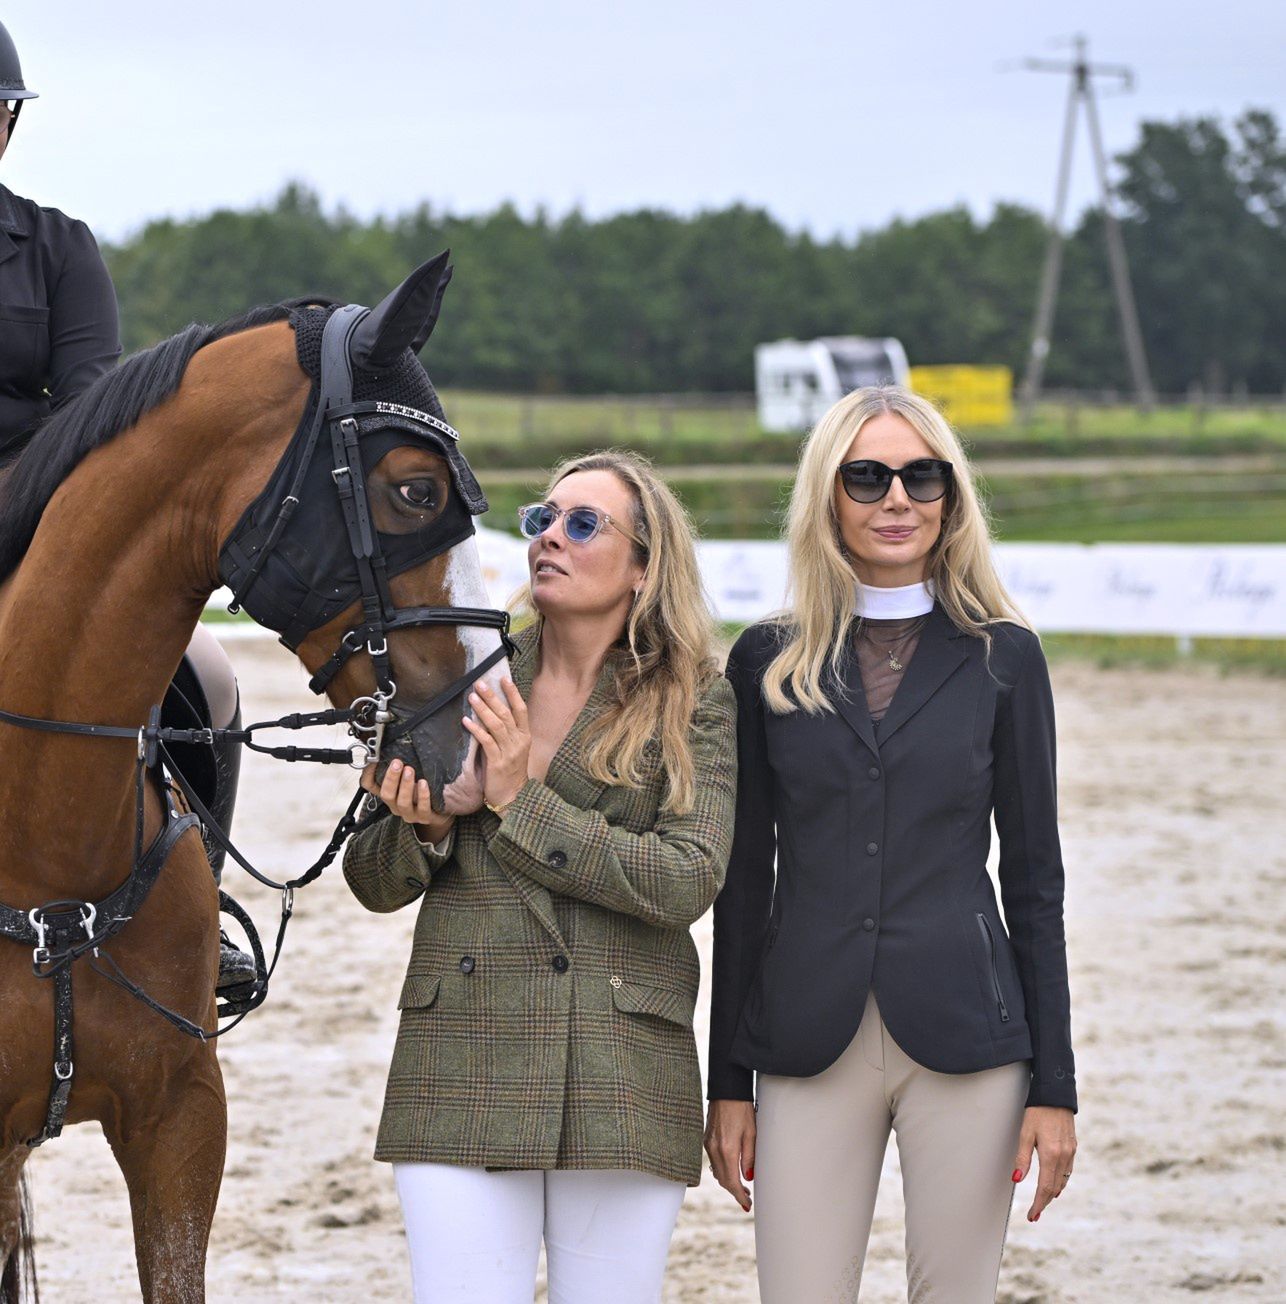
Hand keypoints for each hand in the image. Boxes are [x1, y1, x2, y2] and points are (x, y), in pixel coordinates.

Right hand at [361, 760, 453, 843]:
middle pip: (386, 794)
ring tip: (410, 770)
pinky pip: (422, 808)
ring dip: (405, 785)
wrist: (444, 807)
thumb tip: (393, 745)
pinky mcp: (425, 817)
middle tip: (397, 763)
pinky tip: (424, 783)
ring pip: (402, 802)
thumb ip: (401, 764)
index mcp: (389, 792)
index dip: (368, 772)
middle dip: (391, 778)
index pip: (370, 785)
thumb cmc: (424, 787)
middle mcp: (396, 804)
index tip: (374, 759)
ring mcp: (410, 813)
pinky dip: (422, 795)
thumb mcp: (411, 774)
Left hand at [462, 679, 530, 809]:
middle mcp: (519, 742)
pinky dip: (476, 730)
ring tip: (472, 697)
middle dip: (492, 697)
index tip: (503, 678)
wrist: (513, 797)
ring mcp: (509, 752)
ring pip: (496, 725)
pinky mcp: (497, 762)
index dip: (512, 694)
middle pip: (506, 714)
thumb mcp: (515, 749)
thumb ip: (508, 732)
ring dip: (483, 710)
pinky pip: (486, 742)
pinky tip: (466, 721)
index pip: (521, 710)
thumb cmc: (511, 771)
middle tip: (480, 684)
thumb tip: (493, 711)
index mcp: (525, 736)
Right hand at [704, 1099, 755, 1211]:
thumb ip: (749, 1158)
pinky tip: (731, 1169)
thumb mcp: (752, 1133)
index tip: (747, 1204)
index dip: (739, 1196)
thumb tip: (748, 1178)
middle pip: (723, 1180)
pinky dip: (722, 1170)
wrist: (727, 1090)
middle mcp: (714, 1149)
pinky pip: (713, 1161)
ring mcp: (708, 1144)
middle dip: (735, 1191)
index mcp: (727, 1149)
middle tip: (747, 1198)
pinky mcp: (706, 1139)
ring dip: (728, 1181)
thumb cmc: (742, 1108)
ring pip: (717, 1172)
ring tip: (742, 1186)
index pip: (732, 1182)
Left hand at [1012, 1105, 1076, 1221]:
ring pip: (1063, 1181)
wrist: (1056, 1095)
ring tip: (1042, 1202)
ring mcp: (1071, 1152)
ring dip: (1053, 1194)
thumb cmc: (1037, 1112)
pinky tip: (1055, 1184)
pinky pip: (1068, 1171)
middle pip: (1055, 1188)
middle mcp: (1064, 1157)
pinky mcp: (1073, 1147)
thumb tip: (1016, 1179)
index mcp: (1051, 1155)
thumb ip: (1022, 1158)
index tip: (1032, 1216)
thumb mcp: (1025, 1133)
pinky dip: (1060, 1181)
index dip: (1038, 1204)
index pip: (1045, 1188)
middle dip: (1044, 1202)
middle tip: (1035, 1214)